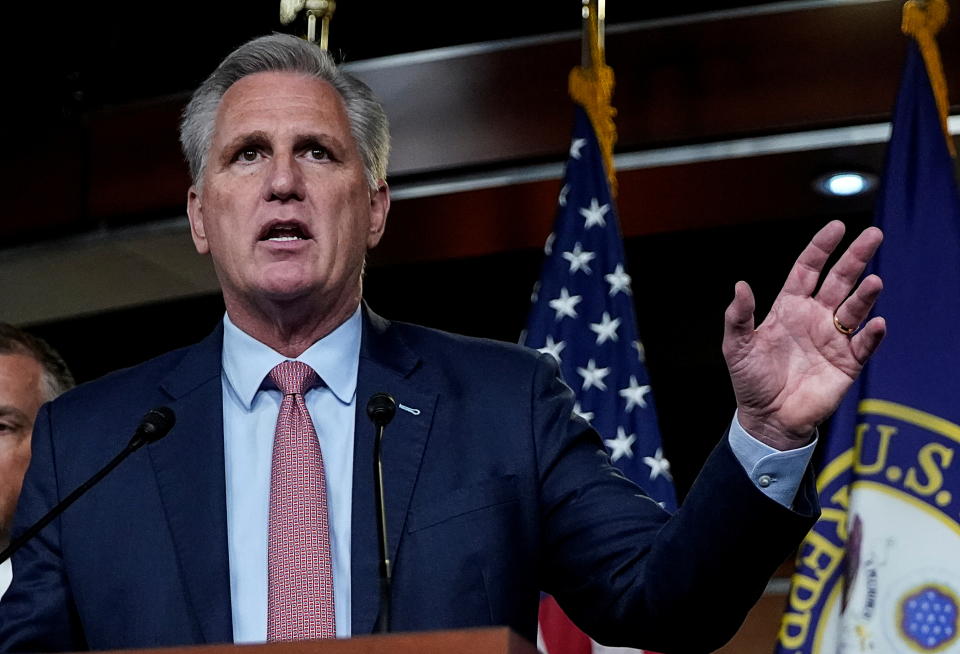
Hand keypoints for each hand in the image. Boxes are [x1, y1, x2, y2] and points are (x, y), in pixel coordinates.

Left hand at [722, 221, 885, 449]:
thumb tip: (740, 285)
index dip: (821, 249)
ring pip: (854, 309)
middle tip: (873, 235)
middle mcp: (814, 317)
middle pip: (839, 281)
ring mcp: (833, 339)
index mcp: (788, 308)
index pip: (808, 270)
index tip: (836, 228)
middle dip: (855, 258)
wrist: (766, 419)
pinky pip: (864, 345)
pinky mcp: (846, 364)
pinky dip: (871, 334)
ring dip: (865, 295)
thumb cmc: (750, 381)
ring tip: (873, 282)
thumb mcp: (736, 347)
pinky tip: (875, 323)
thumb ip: (739, 316)